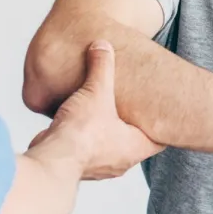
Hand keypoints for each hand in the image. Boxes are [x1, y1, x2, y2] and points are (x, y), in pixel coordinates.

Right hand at [31, 41, 162, 179]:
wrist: (52, 160)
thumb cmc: (82, 132)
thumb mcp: (97, 91)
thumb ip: (102, 66)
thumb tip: (102, 45)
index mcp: (136, 147)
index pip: (161, 138)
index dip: (161, 123)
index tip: (160, 110)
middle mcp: (121, 162)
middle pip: (135, 142)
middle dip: (132, 124)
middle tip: (132, 106)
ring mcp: (100, 168)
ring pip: (111, 148)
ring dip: (108, 133)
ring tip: (104, 113)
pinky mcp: (79, 167)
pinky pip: (89, 152)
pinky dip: (87, 140)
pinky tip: (80, 125)